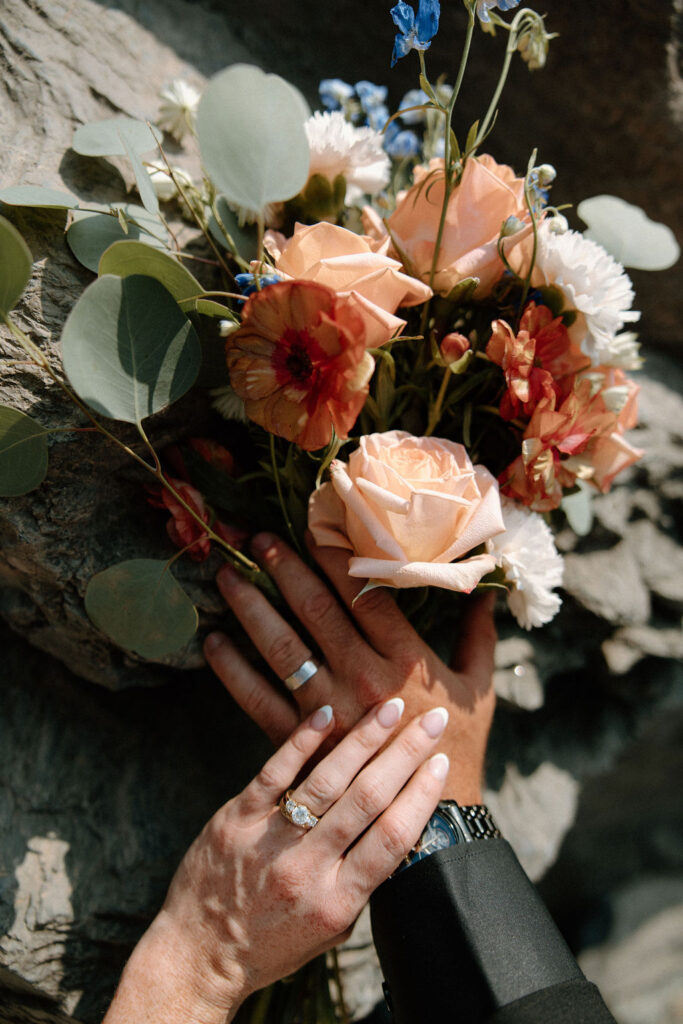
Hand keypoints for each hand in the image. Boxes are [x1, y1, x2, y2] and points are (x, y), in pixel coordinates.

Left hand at [103, 700, 449, 1023]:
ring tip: (390, 707)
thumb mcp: (330, 930)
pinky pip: (274, 772)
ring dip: (363, 739)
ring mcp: (269, 841)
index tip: (443, 762)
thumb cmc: (273, 943)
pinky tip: (327, 715)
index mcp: (337, 902)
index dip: (422, 795)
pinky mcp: (236, 820)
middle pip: (367, 800)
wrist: (199, 955)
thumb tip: (400, 829)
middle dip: (405, 754)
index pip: (391, 839)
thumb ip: (362, 883)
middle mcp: (306, 870)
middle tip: (432, 720)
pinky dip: (302, 741)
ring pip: (326, 781)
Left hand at [205, 532, 496, 802]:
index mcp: (405, 659)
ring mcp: (329, 710)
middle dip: (284, 568)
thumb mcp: (479, 688)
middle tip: (257, 538)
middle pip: (316, 610)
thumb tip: (487, 588)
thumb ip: (479, 634)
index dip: (335, 556)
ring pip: (282, 646)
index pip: (364, 592)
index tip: (312, 527)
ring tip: (227, 576)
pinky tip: (213, 644)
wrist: (434, 823)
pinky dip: (233, 671)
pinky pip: (258, 700)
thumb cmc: (458, 748)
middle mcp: (363, 676)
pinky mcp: (303, 743)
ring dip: (251, 607)